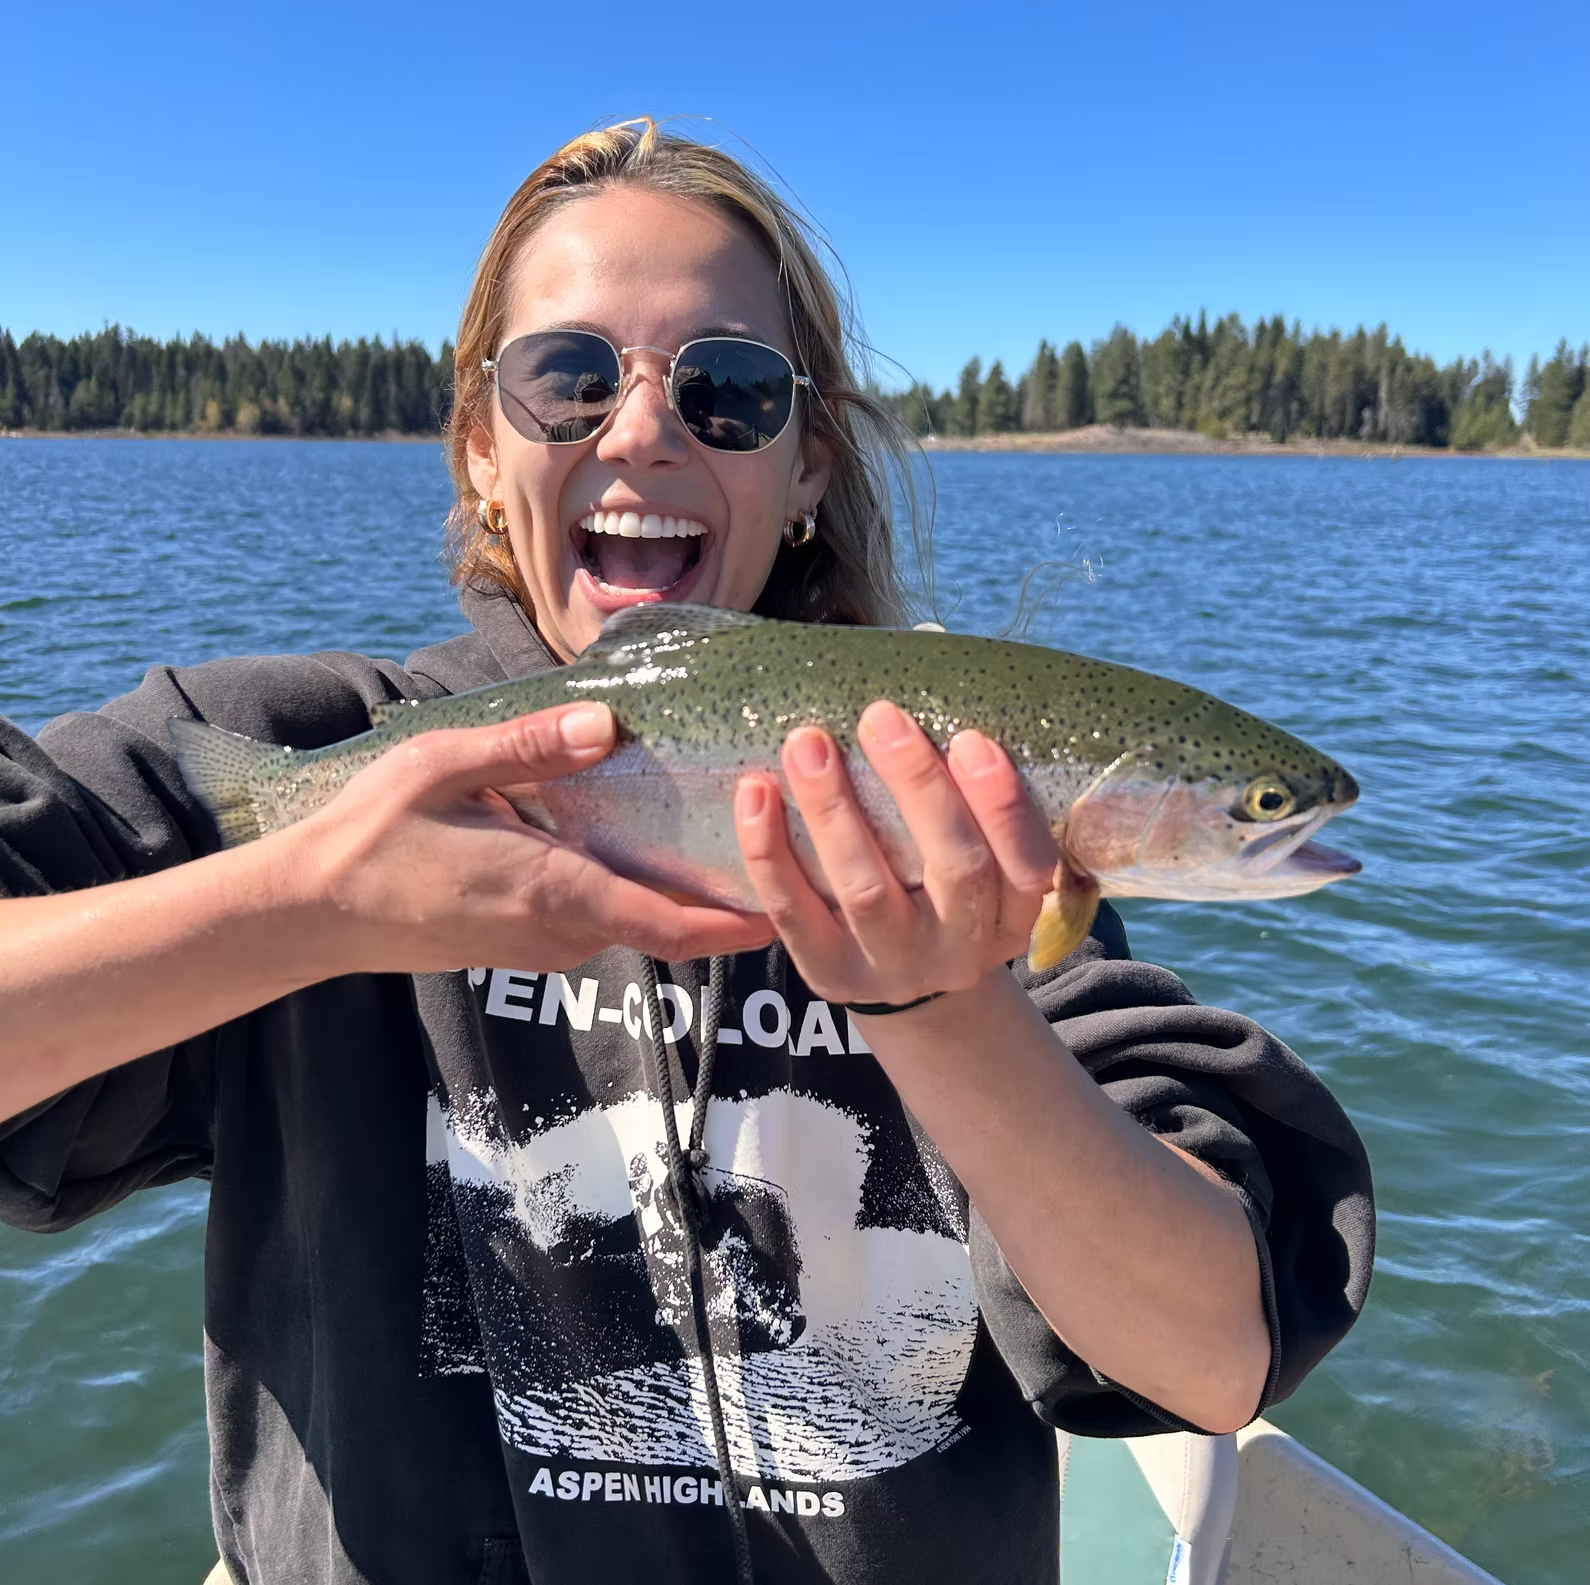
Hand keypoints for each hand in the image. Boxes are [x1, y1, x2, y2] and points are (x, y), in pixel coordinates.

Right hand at [283, 701, 772, 973]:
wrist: (313, 910)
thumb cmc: (374, 836)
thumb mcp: (446, 768)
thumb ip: (529, 747)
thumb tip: (607, 725)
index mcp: (554, 890)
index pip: (671, 925)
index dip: (737, 921)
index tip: (792, 901)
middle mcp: (561, 930)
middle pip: (667, 923)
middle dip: (725, 894)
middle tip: (779, 840)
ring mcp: (543, 944)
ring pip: (635, 920)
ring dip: (683, 892)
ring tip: (731, 833)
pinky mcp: (525, 941)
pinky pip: (602, 918)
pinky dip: (639, 892)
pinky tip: (649, 844)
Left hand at [733, 700, 1056, 1005]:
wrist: (910, 985)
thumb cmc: (948, 895)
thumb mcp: (990, 869)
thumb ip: (979, 809)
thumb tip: (935, 702)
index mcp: (1015, 915)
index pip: (1027, 865)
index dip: (1001, 806)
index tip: (971, 739)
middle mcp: (961, 948)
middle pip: (954, 869)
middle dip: (918, 787)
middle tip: (880, 717)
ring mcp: (893, 966)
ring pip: (865, 889)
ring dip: (833, 810)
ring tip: (808, 743)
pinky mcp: (829, 974)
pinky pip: (793, 912)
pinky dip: (769, 852)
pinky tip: (756, 793)